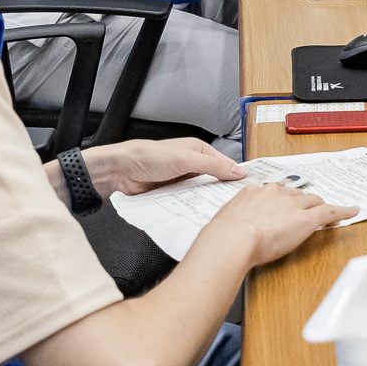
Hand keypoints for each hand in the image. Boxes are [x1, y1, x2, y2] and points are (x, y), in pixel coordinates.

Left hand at [84, 137, 245, 197]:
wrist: (119, 172)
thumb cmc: (147, 156)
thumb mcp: (185, 159)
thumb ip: (212, 166)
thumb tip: (238, 170)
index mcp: (198, 151)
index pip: (224, 164)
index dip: (235, 175)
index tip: (247, 188)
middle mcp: (191, 166)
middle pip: (214, 181)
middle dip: (221, 192)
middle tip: (234, 204)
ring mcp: (182, 182)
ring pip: (201, 194)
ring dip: (206, 201)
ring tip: (218, 212)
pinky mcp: (172, 196)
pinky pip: (187, 203)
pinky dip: (192, 208)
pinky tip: (198, 214)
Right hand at [202, 181, 358, 268]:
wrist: (232, 238)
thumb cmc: (223, 236)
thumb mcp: (223, 224)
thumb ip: (228, 225)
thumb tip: (222, 236)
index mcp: (253, 193)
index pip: (272, 192)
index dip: (280, 200)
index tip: (282, 205)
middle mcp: (274, 194)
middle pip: (295, 194)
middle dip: (302, 200)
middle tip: (306, 208)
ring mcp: (291, 205)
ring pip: (312, 201)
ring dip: (320, 206)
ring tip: (328, 211)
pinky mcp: (306, 219)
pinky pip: (329, 211)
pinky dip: (342, 211)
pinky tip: (351, 211)